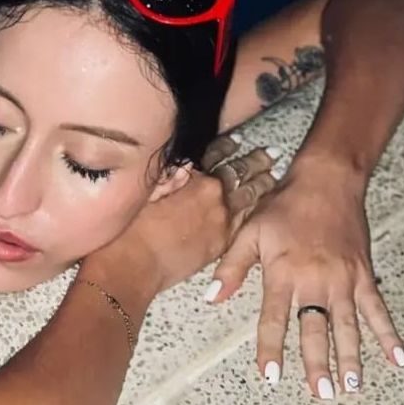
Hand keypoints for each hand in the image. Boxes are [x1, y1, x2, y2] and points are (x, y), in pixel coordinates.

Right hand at [100, 135, 277, 293]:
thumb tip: (184, 166)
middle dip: (256, 162)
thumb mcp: (146, 190)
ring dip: (262, 185)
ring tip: (273, 176)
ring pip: (250, 198)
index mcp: (195, 179)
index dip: (228, 146)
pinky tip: (259, 207)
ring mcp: (222, 222)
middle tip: (271, 153)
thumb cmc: (130, 228)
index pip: (217, 155)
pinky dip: (255, 210)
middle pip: (240, 174)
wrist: (134, 265)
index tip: (237, 139)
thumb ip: (168, 175)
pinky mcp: (222, 244)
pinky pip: (246, 222)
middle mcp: (214, 197)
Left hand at [205, 160, 403, 397]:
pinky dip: (389, 335)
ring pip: (348, 326)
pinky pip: (378, 309)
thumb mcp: (248, 233)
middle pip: (316, 330)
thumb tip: (212, 299)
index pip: (274, 320)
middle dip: (318, 364)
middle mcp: (315, 282)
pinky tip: (399, 359)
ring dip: (351, 357)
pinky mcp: (363, 275)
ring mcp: (343, 280)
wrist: (325, 182)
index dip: (272, 350)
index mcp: (283, 274)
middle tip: (321, 393)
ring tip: (352, 385)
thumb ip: (231, 269)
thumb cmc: (283, 207)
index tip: (271, 377)